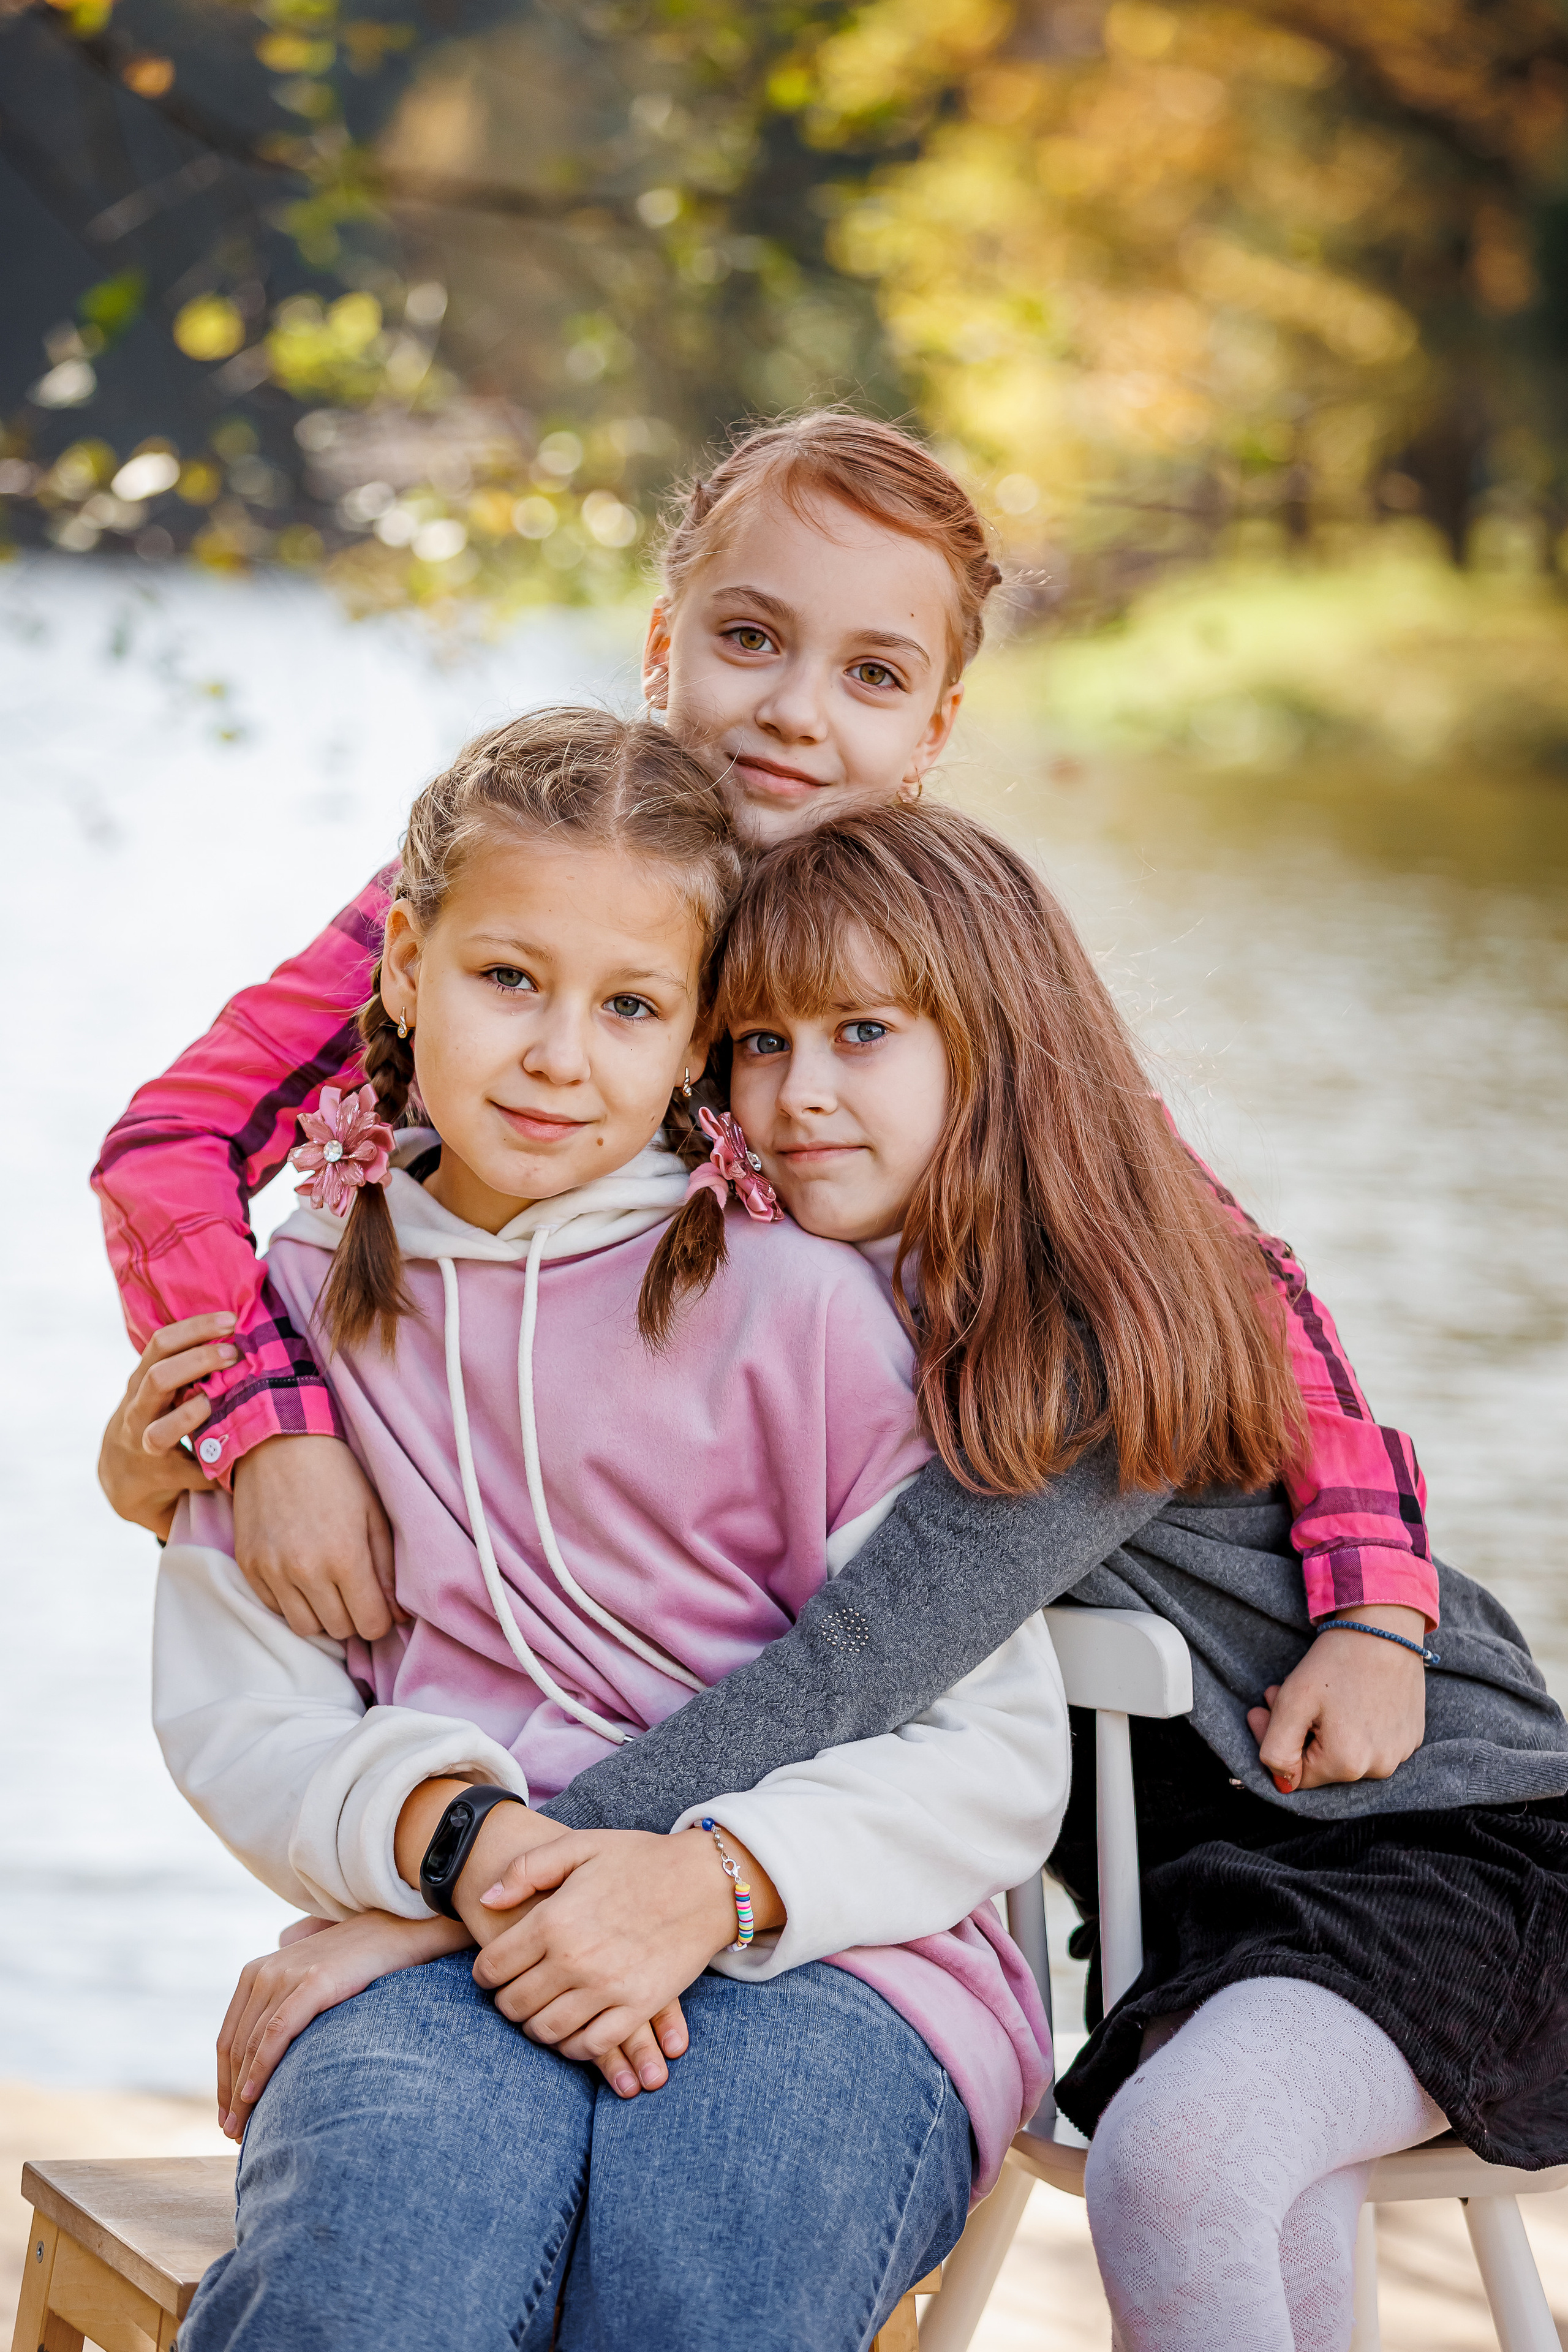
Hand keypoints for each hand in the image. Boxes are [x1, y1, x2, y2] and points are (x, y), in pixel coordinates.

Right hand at [98, 1314, 238, 1538]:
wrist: (123, 1475)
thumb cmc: (155, 1415)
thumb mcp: (160, 1387)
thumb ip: (187, 1363)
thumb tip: (239, 1331)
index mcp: (141, 1380)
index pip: (161, 1343)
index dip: (195, 1328)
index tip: (231, 1319)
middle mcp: (137, 1410)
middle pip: (159, 1378)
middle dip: (198, 1363)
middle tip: (234, 1353)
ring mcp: (143, 1446)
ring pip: (161, 1431)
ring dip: (194, 1416)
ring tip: (220, 1404)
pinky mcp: (159, 1476)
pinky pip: (190, 1473)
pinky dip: (214, 1469)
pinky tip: (239, 1459)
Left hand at [216, 1909, 470, 2137]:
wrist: (396, 1933)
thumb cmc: (355, 1966)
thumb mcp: (308, 1983)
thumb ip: (284, 2007)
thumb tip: (270, 2055)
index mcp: (256, 1973)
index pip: (228, 2039)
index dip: (224, 2082)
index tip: (227, 2116)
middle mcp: (264, 1972)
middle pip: (234, 2047)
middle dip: (230, 2095)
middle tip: (234, 2132)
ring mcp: (286, 1975)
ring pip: (251, 2046)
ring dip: (242, 2093)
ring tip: (242, 2129)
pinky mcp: (312, 1982)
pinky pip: (275, 2033)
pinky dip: (260, 2068)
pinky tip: (253, 2096)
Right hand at [232, 1433, 402, 1642]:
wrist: (279, 1444)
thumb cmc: (336, 1475)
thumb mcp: (374, 1515)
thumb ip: (387, 1569)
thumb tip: (398, 1615)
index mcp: (345, 1556)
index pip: (370, 1624)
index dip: (381, 1620)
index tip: (380, 1606)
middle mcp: (306, 1571)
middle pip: (339, 1630)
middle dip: (354, 1617)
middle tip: (356, 1592)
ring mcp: (273, 1571)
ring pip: (305, 1627)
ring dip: (322, 1615)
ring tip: (329, 1587)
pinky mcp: (249, 1567)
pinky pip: (275, 1608)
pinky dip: (292, 1602)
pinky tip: (302, 1576)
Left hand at [389, 1780, 676, 2097]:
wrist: (707, 1881)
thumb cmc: (641, 1859)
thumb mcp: (581, 1846)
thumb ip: (526, 1870)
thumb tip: (486, 1900)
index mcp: (554, 1919)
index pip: (493, 1967)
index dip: (485, 1973)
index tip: (493, 1972)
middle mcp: (574, 1959)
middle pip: (514, 2004)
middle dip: (507, 2001)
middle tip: (516, 1992)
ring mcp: (607, 1988)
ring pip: (546, 2030)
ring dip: (535, 2026)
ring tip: (541, 2012)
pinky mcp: (637, 2008)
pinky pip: (589, 2045)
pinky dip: (573, 2046)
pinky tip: (573, 2031)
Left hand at [1250, 1606, 1427, 1791]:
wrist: (1386, 1627)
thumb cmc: (1336, 1662)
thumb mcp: (1293, 1702)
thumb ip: (1277, 1750)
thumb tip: (1281, 1782)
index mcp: (1347, 1765)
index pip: (1294, 1773)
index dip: (1273, 1739)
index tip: (1261, 1708)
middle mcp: (1379, 1768)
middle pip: (1320, 1763)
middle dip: (1295, 1731)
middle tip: (1277, 1693)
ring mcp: (1399, 1753)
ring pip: (1345, 1753)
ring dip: (1322, 1728)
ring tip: (1313, 1693)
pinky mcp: (1411, 1737)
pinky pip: (1371, 1742)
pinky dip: (1353, 1725)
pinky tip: (1346, 1696)